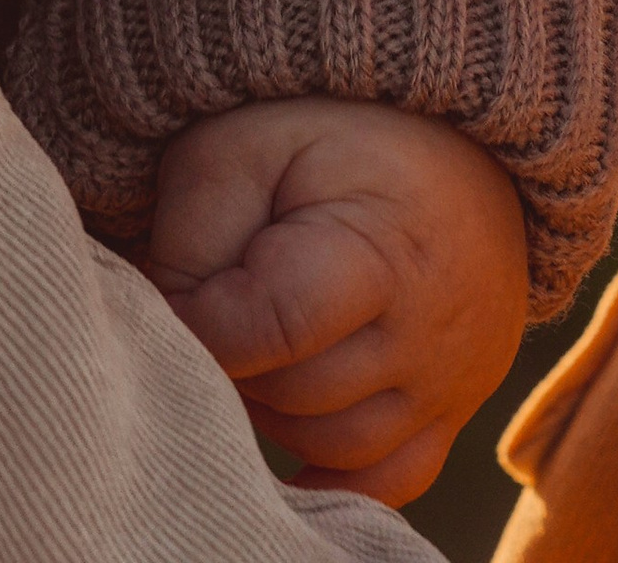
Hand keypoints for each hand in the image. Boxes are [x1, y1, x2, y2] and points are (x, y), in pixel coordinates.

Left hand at [144, 96, 527, 505]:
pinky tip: (285, 456)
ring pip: (332, 445)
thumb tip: (167, 329)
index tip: (173, 291)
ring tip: (253, 337)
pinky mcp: (449, 413)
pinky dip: (330, 477)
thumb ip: (192, 238)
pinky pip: (387, 483)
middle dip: (233, 358)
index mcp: (378, 255)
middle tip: (214, 303)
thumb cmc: (326, 135)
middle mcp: (425, 336)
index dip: (201, 319)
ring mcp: (446, 385)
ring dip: (272, 407)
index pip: (271, 329)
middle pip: (295, 394)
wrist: (444, 142)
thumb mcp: (240, 146)